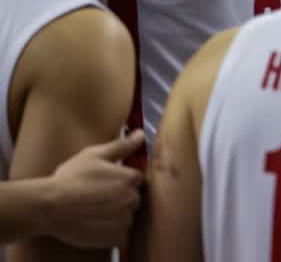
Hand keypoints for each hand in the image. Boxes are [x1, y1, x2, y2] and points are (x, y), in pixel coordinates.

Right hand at [45, 131, 144, 248]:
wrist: (49, 207)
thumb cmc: (70, 179)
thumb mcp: (94, 155)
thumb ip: (122, 146)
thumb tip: (141, 133)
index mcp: (130, 178)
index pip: (136, 178)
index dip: (121, 179)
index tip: (106, 182)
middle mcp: (132, 199)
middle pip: (133, 197)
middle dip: (120, 196)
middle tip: (97, 196)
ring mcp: (125, 220)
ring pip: (126, 215)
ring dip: (115, 213)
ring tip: (93, 210)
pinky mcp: (116, 237)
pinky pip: (120, 233)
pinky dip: (110, 230)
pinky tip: (94, 222)